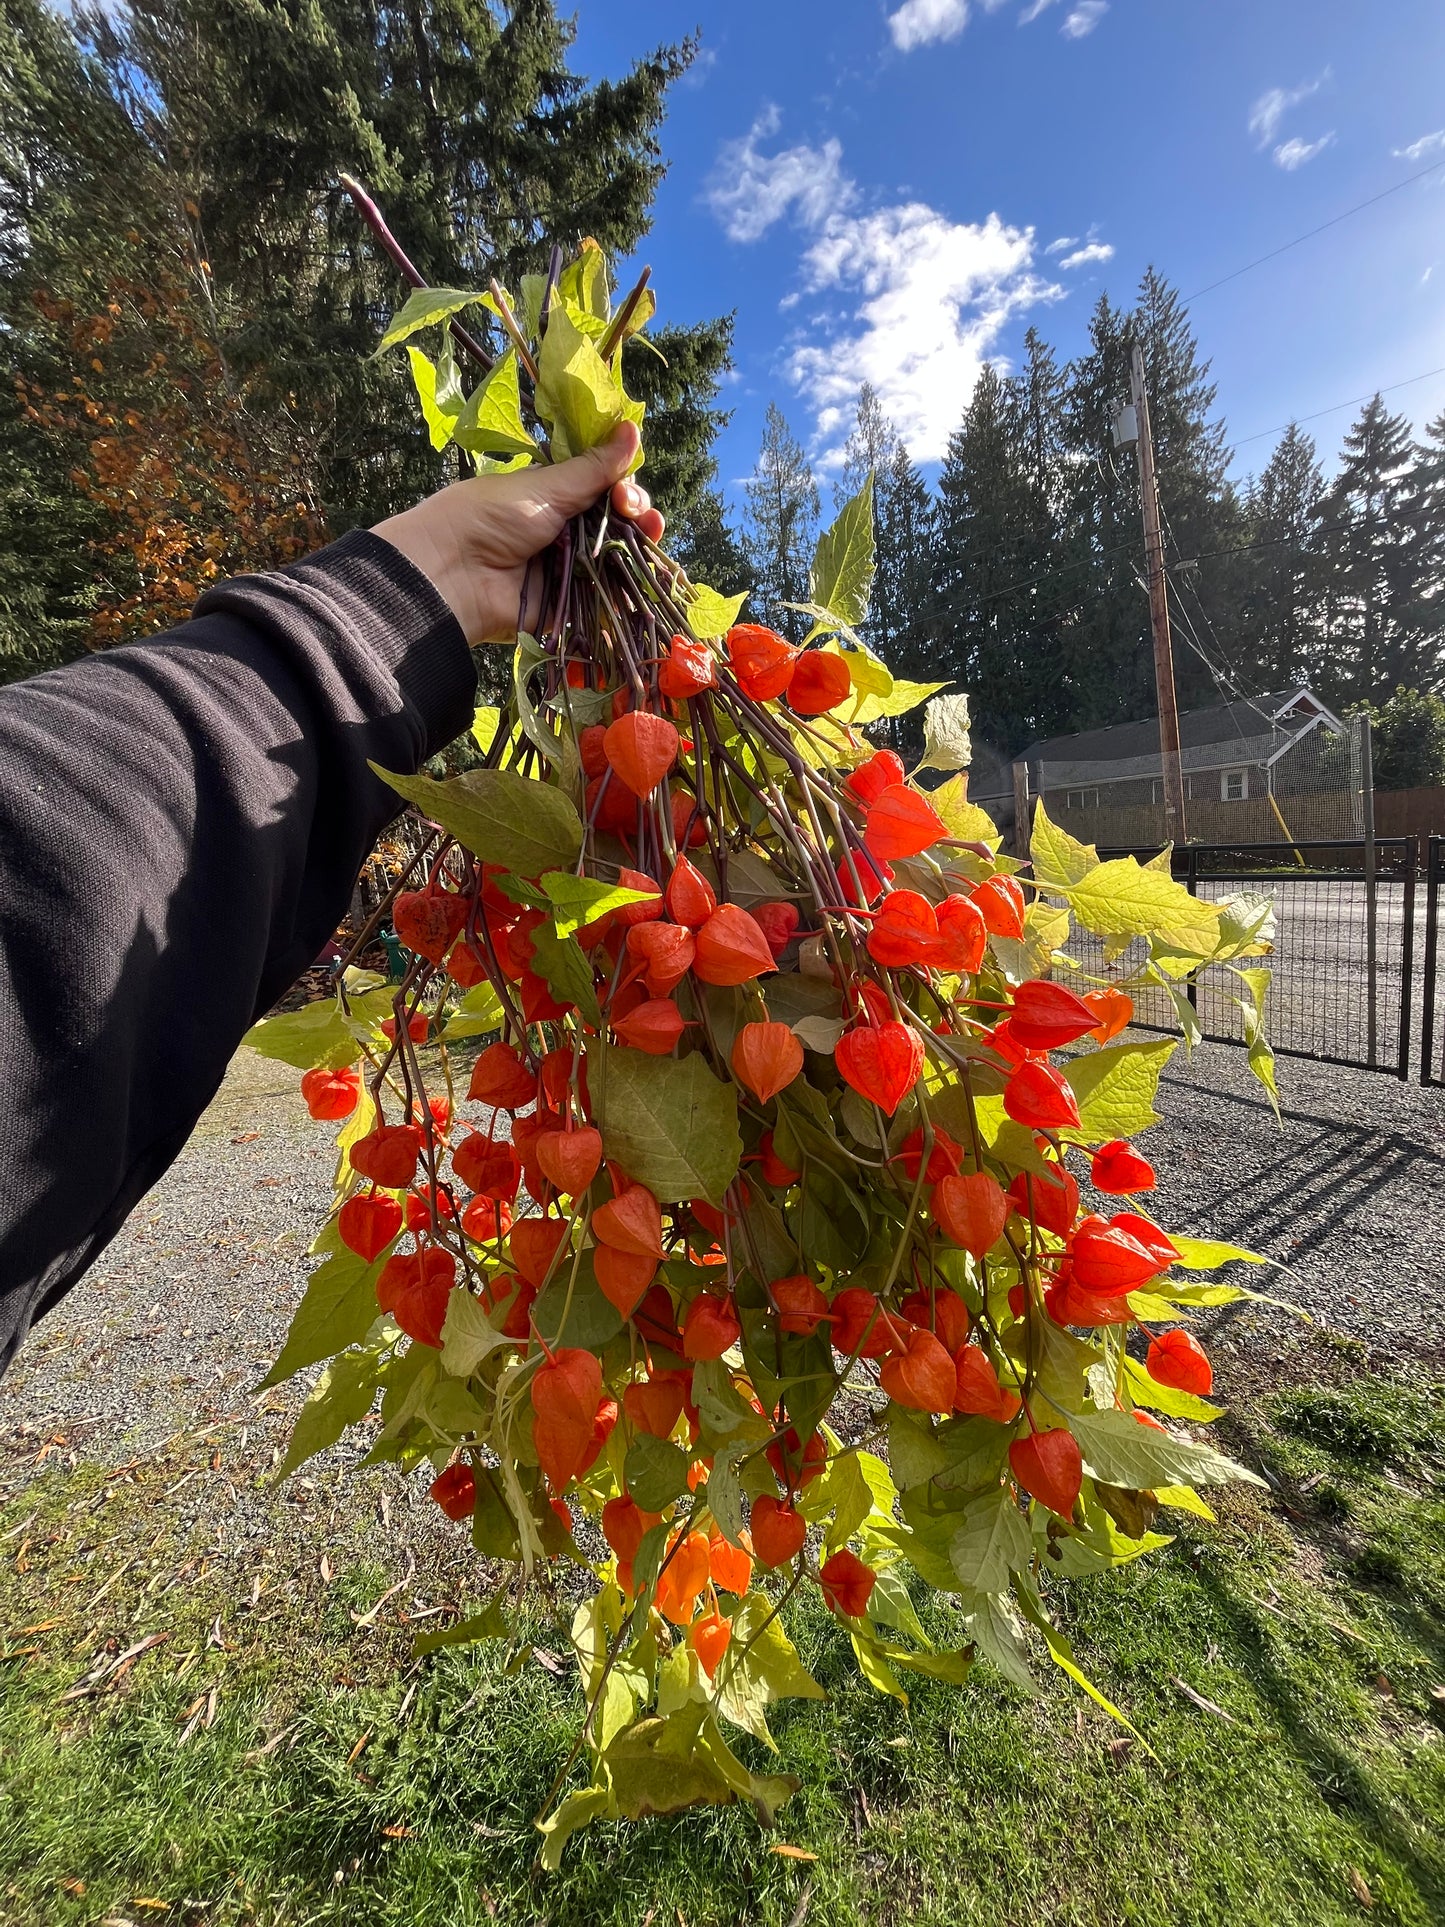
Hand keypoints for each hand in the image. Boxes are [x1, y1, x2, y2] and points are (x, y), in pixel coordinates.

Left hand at [372, 421, 661, 645]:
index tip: (625, 490)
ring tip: (651, 535)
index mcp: (554, 495)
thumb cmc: (492, 517)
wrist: (454, 573)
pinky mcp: (568, 604)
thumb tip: (633, 428)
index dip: (622, 485)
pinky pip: (605, 598)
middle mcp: (564, 530)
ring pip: (615, 558)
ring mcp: (567, 568)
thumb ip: (594, 468)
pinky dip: (628, 591)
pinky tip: (650, 578)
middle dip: (636, 513)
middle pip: (615, 522)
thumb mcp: (547, 487)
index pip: (603, 486)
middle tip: (638, 513)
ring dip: (639, 546)